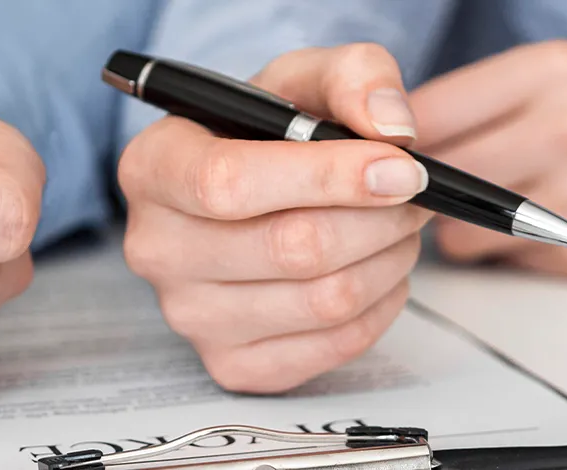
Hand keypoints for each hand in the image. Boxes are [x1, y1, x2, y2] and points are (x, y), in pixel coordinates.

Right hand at [119, 45, 432, 392]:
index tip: (399, 168)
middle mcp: (155, 248)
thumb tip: (392, 128)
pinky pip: (332, 346)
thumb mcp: (301, 79)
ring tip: (398, 227)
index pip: (229, 183)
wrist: (240, 192)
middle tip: (414, 193)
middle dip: (379, 219)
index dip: (328, 178)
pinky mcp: (229, 363)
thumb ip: (352, 76)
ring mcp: (187, 315)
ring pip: (324, 301)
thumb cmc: (264, 135)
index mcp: (153, 167)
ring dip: (388, 260)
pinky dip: (379, 307)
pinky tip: (377, 270)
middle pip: (292, 248)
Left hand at [410, 40, 566, 277]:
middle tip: (425, 186)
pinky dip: (501, 252)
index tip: (382, 152)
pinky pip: (499, 261)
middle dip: (416, 187)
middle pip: (431, 176)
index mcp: (550, 72)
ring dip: (454, 226)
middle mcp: (564, 129)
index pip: (423, 114)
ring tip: (485, 207)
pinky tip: (532, 228)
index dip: (390, 139)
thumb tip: (395, 142)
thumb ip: (484, 102)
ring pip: (452, 231)